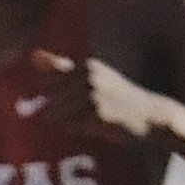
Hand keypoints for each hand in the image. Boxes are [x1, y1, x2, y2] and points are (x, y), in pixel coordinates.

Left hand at [31, 50, 170, 143]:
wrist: (151, 117)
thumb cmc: (118, 99)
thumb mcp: (92, 77)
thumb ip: (61, 67)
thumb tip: (33, 54)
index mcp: (86, 67)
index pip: (47, 85)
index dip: (58, 99)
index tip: (78, 103)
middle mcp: (88, 77)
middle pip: (49, 101)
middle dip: (61, 112)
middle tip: (86, 114)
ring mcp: (92, 94)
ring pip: (53, 114)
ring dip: (67, 123)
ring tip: (89, 120)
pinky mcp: (97, 113)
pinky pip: (68, 125)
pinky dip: (76, 130)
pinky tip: (94, 126)